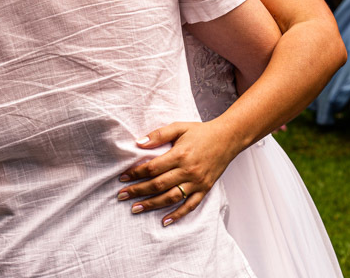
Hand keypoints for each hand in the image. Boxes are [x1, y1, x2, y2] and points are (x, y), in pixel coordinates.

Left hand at [116, 121, 237, 226]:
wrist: (228, 138)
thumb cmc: (201, 132)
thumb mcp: (179, 127)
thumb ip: (159, 134)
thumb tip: (139, 143)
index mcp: (180, 154)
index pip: (152, 168)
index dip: (136, 173)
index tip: (122, 178)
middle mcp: (188, 171)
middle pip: (158, 185)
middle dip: (138, 191)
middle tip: (121, 196)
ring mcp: (197, 182)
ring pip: (171, 198)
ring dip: (151, 204)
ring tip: (135, 208)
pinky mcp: (204, 189)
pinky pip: (190, 206)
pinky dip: (177, 215)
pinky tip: (164, 221)